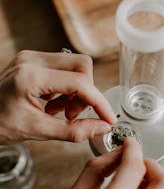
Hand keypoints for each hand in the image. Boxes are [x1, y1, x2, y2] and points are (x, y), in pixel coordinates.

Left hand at [0, 50, 115, 143]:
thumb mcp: (38, 132)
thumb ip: (74, 131)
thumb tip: (102, 126)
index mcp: (30, 77)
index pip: (79, 82)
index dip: (99, 102)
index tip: (108, 117)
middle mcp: (31, 60)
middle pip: (82, 65)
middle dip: (87, 92)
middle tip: (73, 115)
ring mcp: (31, 57)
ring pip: (74, 65)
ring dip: (77, 90)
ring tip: (61, 111)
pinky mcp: (32, 60)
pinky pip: (63, 68)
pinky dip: (66, 87)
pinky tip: (53, 104)